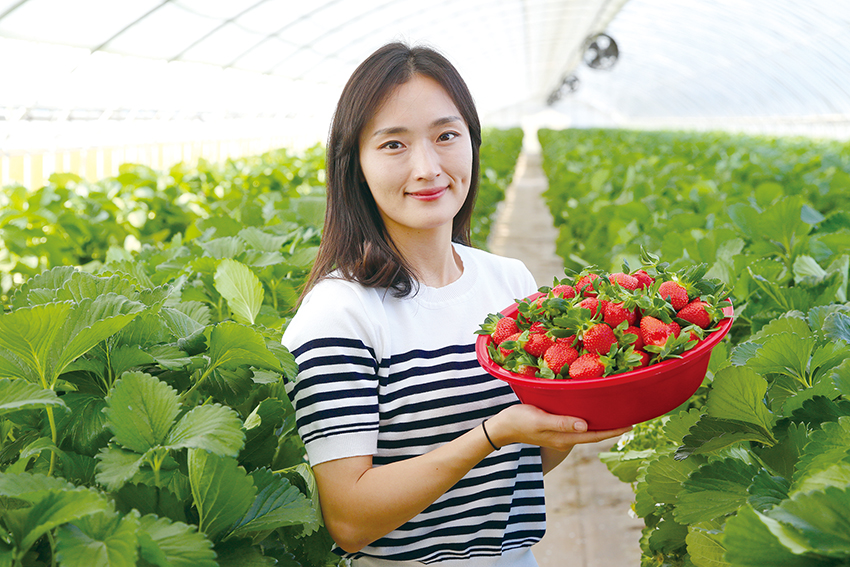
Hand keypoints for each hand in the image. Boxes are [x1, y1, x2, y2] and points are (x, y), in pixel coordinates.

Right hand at [485, 403, 631, 451]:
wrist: (501, 427)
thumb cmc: (519, 420)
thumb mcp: (539, 419)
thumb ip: (561, 423)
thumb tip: (585, 426)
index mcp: (565, 438)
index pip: (596, 435)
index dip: (614, 430)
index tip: (632, 424)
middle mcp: (566, 438)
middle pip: (595, 434)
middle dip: (613, 427)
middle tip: (631, 416)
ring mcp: (561, 434)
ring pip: (587, 430)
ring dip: (602, 423)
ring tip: (617, 413)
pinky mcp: (556, 428)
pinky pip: (578, 425)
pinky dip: (589, 419)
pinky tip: (593, 411)